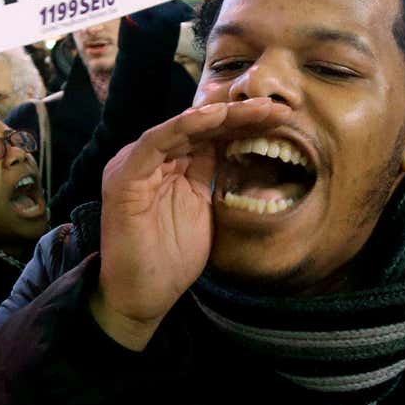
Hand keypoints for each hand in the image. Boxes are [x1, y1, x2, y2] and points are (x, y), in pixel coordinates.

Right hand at [92, 99, 281, 350]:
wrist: (141, 297)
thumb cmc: (170, 259)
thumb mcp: (203, 209)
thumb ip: (212, 176)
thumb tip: (238, 147)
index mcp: (167, 165)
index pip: (208, 135)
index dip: (243, 123)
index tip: (280, 117)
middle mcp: (149, 160)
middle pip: (198, 126)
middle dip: (239, 114)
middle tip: (277, 107)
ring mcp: (134, 166)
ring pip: (180, 128)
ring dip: (219, 115)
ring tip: (255, 108)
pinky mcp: (124, 179)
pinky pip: (155, 143)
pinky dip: (182, 127)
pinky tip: (211, 117)